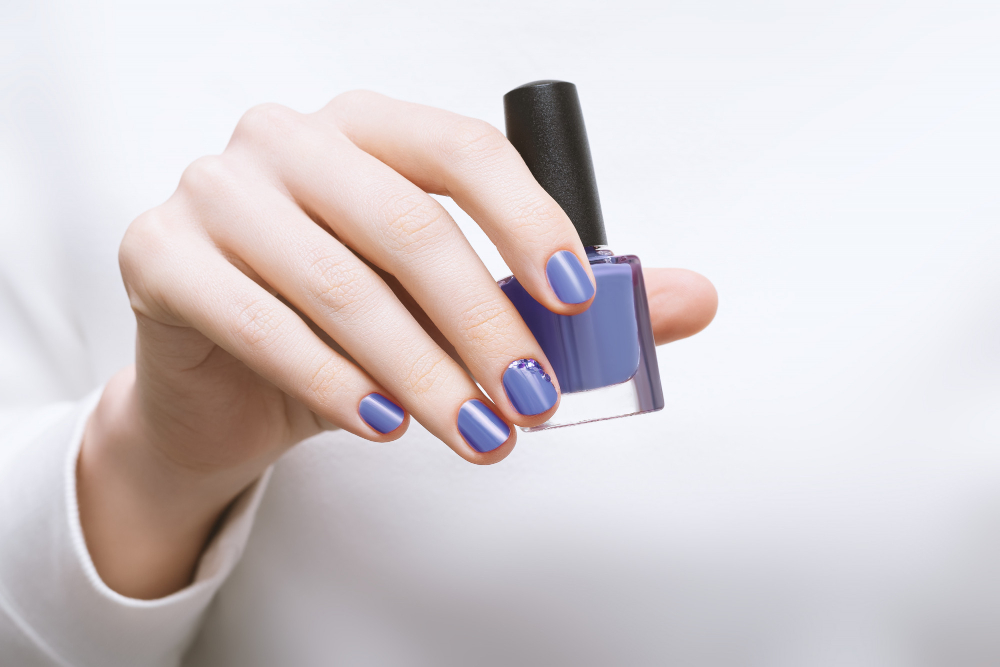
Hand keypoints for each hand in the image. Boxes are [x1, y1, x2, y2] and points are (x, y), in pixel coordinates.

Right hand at [79, 92, 717, 598]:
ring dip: (422, 373)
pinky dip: (332, 382)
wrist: (228, 380)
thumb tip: (691, 301)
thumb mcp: (454, 307)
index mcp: (368, 126)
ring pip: (342, 284)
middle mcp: (287, 138)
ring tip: (473, 432)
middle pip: (408, 224)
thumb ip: (561, 297)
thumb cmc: (348, 326)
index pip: (464, 149)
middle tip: (529, 402)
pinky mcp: (157, 252)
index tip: (575, 299)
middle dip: (483, 327)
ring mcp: (215, 189)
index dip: (529, 220)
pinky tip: (381, 424)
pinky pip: (259, 321)